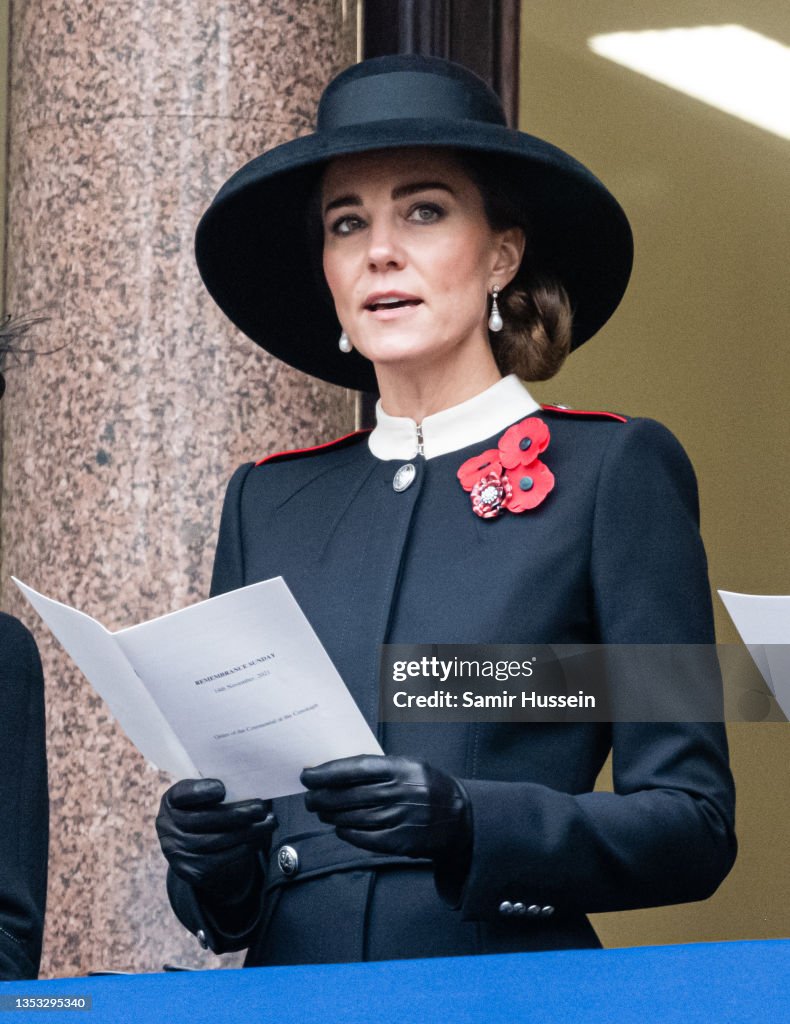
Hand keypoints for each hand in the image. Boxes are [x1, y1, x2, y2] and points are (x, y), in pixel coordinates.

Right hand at [156, 778, 276, 899]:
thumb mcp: (205, 796)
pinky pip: (221, 860)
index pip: (181, 794)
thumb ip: (218, 789)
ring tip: (269, 822)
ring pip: (215, 842)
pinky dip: (244, 848)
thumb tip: (249, 782)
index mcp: (171, 801)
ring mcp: (177, 852)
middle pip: (202, 820)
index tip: (222, 788)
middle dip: (235, 814)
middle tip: (260, 808)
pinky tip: (260, 838)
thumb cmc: (207, 810)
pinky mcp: (192, 871)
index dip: (200, 791)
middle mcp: (167, 827)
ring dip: (247, 832)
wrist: (196, 846)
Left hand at [301, 755, 471, 860]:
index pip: (356, 768)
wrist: (461, 817)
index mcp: (402, 768)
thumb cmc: (428, 786)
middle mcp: (401, 792)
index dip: (328, 773)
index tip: (309, 776)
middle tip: (309, 797)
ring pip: (354, 817)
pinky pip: (365, 837)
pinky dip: (347, 833)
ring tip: (320, 811)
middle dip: (323, 797)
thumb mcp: (410, 765)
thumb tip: (337, 772)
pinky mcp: (401, 840)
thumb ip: (378, 768)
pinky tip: (339, 827)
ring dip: (331, 815)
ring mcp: (401, 817)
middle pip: (351, 795)